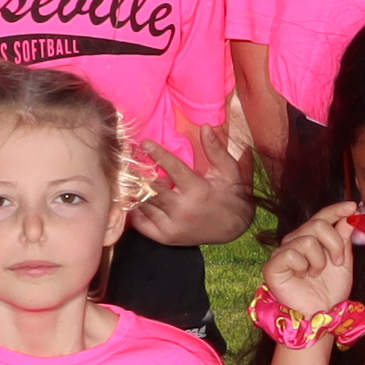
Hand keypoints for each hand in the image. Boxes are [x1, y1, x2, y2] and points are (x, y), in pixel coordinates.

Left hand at [132, 113, 253, 248]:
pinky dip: (135, 210)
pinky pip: (140, 223)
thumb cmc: (230, 195)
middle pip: (152, 187)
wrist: (234, 227)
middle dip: (141, 173)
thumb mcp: (229, 171)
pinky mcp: (165, 237)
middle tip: (131, 161)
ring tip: (131, 178)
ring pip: (144, 204)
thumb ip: (215, 149)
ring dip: (136, 190)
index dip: (157, 153)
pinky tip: (138, 199)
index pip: (172, 168)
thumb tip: (206, 127)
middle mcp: (182, 210)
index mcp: (197, 191)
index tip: (144, 143)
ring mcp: (172, 226)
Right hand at [262, 203, 362, 328]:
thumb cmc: (330, 291)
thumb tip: (349, 216)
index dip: (336, 209)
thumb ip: (344, 239)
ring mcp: (283, 252)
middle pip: (317, 224)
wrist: (321, 314)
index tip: (352, 206)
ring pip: (307, 240)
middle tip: (337, 262)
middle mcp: (296, 241)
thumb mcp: (344, 263)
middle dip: (334, 244)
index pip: (322, 216)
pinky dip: (302, 267)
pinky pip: (291, 254)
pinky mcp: (273, 265)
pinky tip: (301, 277)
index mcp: (312, 239)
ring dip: (319, 261)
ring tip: (316, 274)